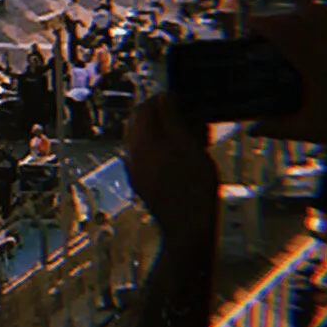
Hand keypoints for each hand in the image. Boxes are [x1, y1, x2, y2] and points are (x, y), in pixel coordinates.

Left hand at [122, 91, 221, 247]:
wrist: (188, 230)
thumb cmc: (194, 187)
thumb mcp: (189, 146)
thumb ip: (174, 118)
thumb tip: (165, 96)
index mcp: (141, 143)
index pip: (144, 108)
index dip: (163, 101)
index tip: (184, 102)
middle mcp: (131, 155)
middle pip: (144, 125)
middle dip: (167, 119)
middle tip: (193, 124)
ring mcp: (134, 171)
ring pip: (148, 142)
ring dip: (169, 136)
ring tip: (195, 141)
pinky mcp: (142, 183)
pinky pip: (149, 158)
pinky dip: (165, 152)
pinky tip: (186, 159)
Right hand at [247, 4, 326, 154]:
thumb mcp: (310, 129)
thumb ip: (278, 127)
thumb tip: (253, 128)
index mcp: (315, 61)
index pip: (284, 31)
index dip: (264, 24)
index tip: (250, 25)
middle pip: (298, 15)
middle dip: (278, 17)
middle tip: (265, 30)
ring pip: (318, 12)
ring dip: (298, 14)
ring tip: (287, 26)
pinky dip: (318, 17)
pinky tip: (313, 30)